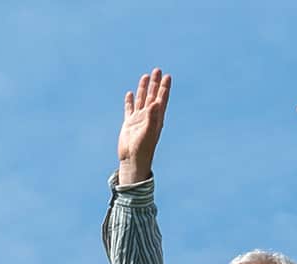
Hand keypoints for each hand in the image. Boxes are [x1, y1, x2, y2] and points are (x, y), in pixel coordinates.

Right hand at [117, 68, 170, 185]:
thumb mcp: (148, 131)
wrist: (132, 160)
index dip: (165, 88)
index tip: (167, 76)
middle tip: (158, 70)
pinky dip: (130, 101)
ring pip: (142, 100)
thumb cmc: (143, 148)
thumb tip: (155, 102)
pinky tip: (130, 93)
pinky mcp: (129, 123)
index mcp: (156, 118)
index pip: (162, 99)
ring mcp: (138, 119)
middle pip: (153, 96)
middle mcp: (148, 117)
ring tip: (145, 76)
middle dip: (155, 83)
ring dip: (144, 88)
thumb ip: (152, 116)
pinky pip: (130, 109)